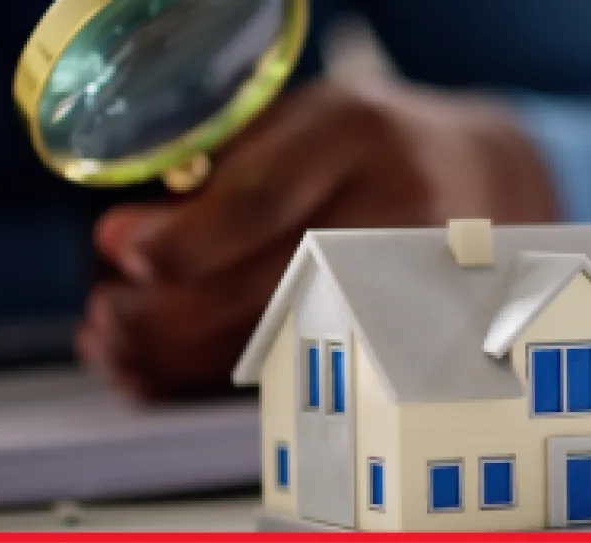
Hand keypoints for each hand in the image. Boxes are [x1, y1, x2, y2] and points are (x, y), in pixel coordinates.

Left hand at [80, 79, 558, 399]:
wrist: (482, 181)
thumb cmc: (370, 147)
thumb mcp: (303, 120)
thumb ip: (227, 165)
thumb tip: (130, 240)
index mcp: (352, 134)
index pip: (259, 200)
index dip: (181, 239)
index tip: (119, 248)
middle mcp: (388, 207)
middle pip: (263, 286)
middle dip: (163, 313)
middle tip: (107, 313)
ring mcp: (402, 279)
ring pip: (275, 338)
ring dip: (178, 353)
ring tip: (119, 345)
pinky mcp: (399, 332)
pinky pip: (294, 365)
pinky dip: (218, 373)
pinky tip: (165, 368)